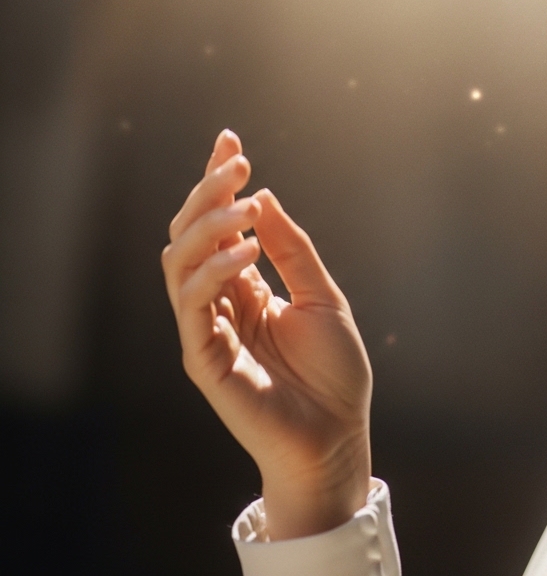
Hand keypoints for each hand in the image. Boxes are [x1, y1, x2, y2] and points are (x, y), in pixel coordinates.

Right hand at [162, 130, 371, 539]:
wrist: (337, 435)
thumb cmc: (334, 374)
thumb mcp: (323, 298)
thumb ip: (292, 251)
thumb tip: (262, 198)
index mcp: (246, 288)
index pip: (219, 226)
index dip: (217, 182)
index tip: (230, 140)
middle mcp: (219, 303)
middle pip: (190, 235)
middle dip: (208, 193)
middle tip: (237, 164)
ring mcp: (205, 329)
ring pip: (180, 262)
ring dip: (208, 225)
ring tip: (243, 205)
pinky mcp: (202, 358)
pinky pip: (192, 305)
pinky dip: (214, 271)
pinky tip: (246, 252)